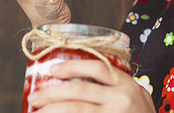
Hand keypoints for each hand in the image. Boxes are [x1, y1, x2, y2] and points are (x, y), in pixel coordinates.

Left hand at [27, 60, 155, 112]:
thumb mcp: (138, 98)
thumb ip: (118, 88)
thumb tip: (81, 76)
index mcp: (128, 85)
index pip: (97, 67)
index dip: (72, 66)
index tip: (53, 69)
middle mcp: (122, 99)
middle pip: (79, 89)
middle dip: (52, 91)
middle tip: (35, 96)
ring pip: (75, 109)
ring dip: (51, 109)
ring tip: (36, 110)